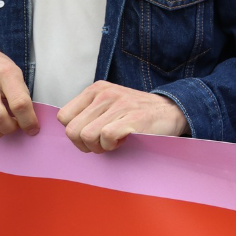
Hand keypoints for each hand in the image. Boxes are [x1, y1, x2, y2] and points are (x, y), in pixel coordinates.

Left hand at [57, 81, 188, 152]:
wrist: (171, 111)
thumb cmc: (136, 114)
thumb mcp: (109, 104)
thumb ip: (89, 113)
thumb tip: (69, 132)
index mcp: (96, 89)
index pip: (64, 117)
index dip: (75, 133)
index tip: (92, 136)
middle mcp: (106, 93)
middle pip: (72, 130)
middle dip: (85, 145)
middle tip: (103, 143)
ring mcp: (120, 104)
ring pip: (87, 136)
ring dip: (99, 147)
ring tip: (114, 142)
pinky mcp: (133, 117)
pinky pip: (106, 137)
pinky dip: (113, 145)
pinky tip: (124, 140)